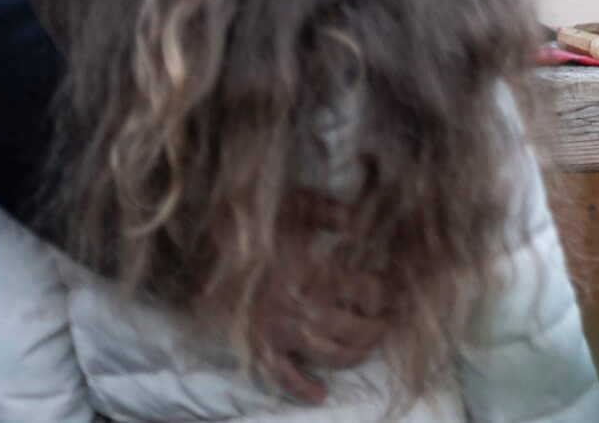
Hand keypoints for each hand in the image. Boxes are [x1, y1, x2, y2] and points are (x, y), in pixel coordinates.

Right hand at [249, 201, 390, 402]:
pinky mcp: (261, 347)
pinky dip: (303, 388)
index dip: (384, 293)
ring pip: (330, 356)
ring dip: (354, 357)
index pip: (366, 292)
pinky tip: (319, 394)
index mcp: (317, 272)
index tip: (392, 291)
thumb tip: (354, 219)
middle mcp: (304, 306)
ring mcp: (283, 331)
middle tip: (388, 325)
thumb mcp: (293, 203)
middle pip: (355, 330)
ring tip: (367, 349)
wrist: (207, 251)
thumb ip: (327, 210)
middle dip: (377, 330)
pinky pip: (284, 376)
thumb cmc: (253, 224)